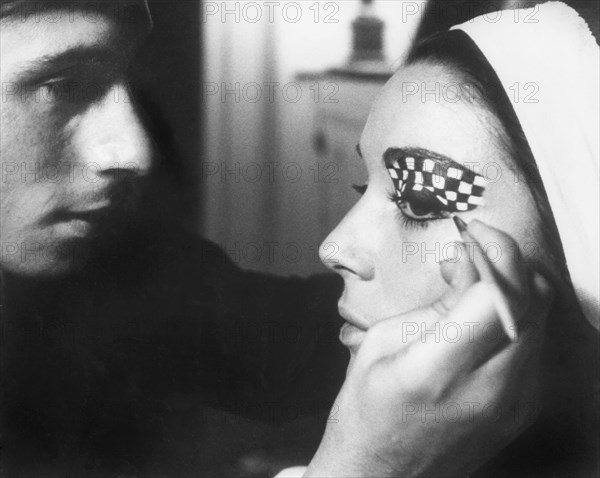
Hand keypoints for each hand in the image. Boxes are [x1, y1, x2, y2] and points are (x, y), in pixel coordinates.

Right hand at [305, 220, 553, 476]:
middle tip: (474, 241)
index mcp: (439, 369)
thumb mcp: (381, 344)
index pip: (496, 293)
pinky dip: (517, 312)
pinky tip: (484, 308)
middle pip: (530, 301)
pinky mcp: (521, 409)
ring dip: (514, 283)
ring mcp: (513, 403)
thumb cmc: (365, 410)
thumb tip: (467, 265)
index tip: (467, 233)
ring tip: (475, 272)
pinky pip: (534, 344)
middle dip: (507, 258)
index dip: (489, 251)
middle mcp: (489, 388)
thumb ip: (435, 304)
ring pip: (540, 319)